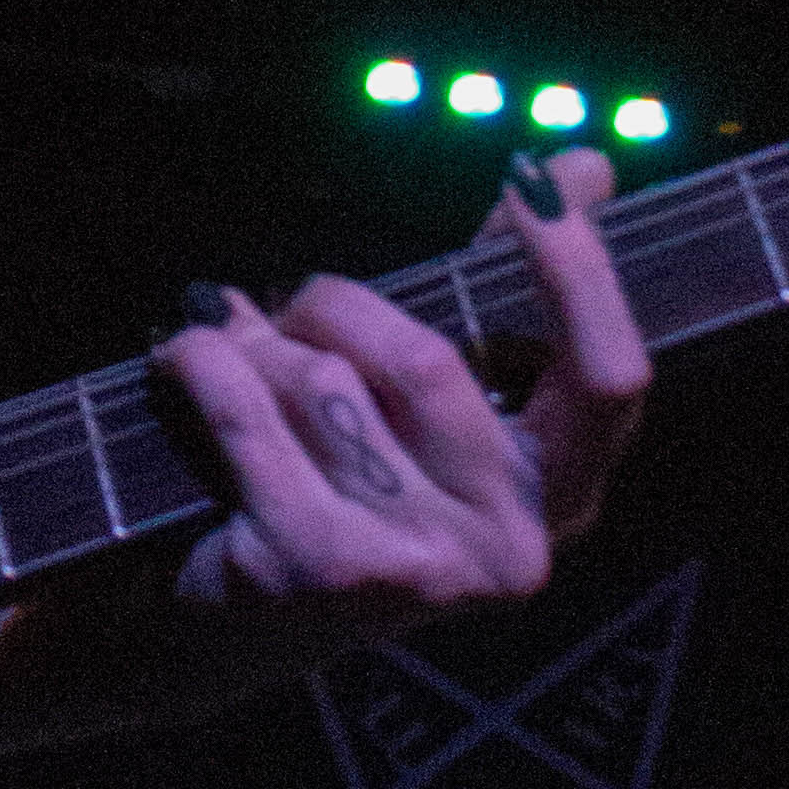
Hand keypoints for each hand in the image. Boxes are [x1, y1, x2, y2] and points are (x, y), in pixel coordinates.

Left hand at [153, 153, 649, 636]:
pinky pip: (248, 408)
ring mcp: (415, 572)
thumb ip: (504, 281)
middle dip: (333, 307)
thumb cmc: (334, 481)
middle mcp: (508, 551)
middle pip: (425, 359)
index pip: (608, 377)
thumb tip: (591, 163)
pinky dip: (199, 365)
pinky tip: (180, 368)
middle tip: (288, 315)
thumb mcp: (427, 389)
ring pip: (325, 381)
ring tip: (232, 362)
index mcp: (559, 497)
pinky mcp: (316, 571)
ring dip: (257, 346)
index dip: (579, 272)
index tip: (532, 179)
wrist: (207, 625)